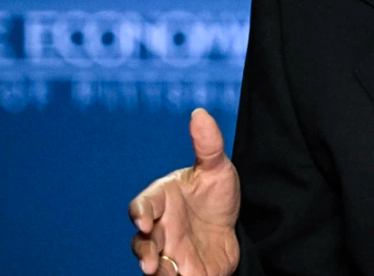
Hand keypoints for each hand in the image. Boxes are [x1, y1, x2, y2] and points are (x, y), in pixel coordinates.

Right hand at [128, 108, 241, 275]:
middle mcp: (158, 228)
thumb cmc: (216, 197)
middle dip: (144, 252)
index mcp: (161, 200)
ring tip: (161, 274)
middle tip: (151, 263)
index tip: (145, 222)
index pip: (141, 206)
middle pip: (142, 241)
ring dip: (153, 270)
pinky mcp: (179, 271)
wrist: (234, 229)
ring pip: (150, 263)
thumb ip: (208, 144)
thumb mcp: (217, 169)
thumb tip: (200, 113)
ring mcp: (167, 251)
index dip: (139, 214)